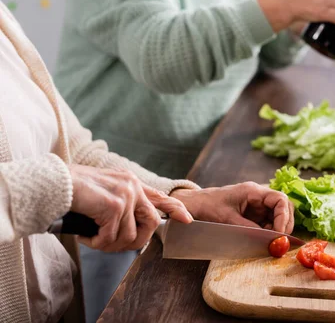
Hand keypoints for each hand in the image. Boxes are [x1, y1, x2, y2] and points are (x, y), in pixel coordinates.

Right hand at [69, 165, 192, 251]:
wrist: (54, 183)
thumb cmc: (74, 191)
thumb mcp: (104, 192)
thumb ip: (122, 203)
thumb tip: (132, 227)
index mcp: (131, 182)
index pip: (159, 197)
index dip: (174, 209)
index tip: (186, 220)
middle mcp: (132, 186)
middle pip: (151, 223)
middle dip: (137, 241)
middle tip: (113, 245)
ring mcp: (125, 195)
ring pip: (130, 235)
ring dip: (110, 244)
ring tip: (94, 239)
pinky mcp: (114, 206)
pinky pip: (111, 237)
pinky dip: (97, 242)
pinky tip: (86, 236)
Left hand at [170, 182, 294, 233]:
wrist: (195, 205)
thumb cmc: (208, 207)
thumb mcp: (228, 220)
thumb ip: (249, 229)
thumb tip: (268, 240)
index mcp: (253, 191)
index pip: (280, 199)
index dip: (284, 216)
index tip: (280, 234)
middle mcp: (258, 196)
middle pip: (284, 207)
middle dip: (284, 224)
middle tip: (280, 241)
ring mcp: (257, 205)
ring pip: (278, 216)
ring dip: (277, 229)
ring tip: (269, 241)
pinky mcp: (254, 214)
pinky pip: (269, 222)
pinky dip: (270, 232)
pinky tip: (263, 240)